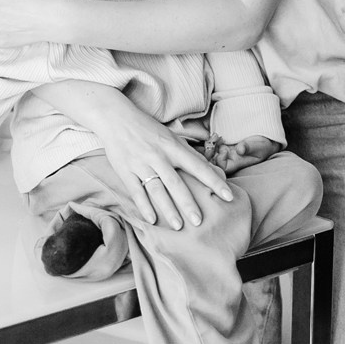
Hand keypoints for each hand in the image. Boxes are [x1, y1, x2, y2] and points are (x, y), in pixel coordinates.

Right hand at [86, 93, 233, 228]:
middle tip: (199, 221)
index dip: (214, 182)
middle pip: (176, 183)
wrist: (116, 118)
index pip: (198, 167)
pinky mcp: (126, 171)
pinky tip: (153, 220)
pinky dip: (144, 206)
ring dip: (168, 209)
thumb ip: (191, 154)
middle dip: (188, 204)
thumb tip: (212, 169)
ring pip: (157, 190)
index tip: (228, 196)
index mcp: (173, 147)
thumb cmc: (149, 129)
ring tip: (178, 226)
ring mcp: (141, 164)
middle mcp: (159, 156)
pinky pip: (136, 191)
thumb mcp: (172, 137)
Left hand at [207, 135, 280, 174]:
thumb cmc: (263, 145)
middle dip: (209, 153)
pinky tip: (216, 134)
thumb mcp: (258, 146)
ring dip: (210, 145)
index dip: (220, 161)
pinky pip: (213, 145)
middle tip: (213, 141)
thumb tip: (240, 149)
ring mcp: (226, 151)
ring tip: (215, 136)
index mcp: (237, 163)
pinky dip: (211, 140)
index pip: (223, 168)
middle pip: (213, 161)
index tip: (223, 150)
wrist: (265, 139)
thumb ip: (249, 147)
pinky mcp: (224, 143)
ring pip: (211, 153)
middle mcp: (229, 158)